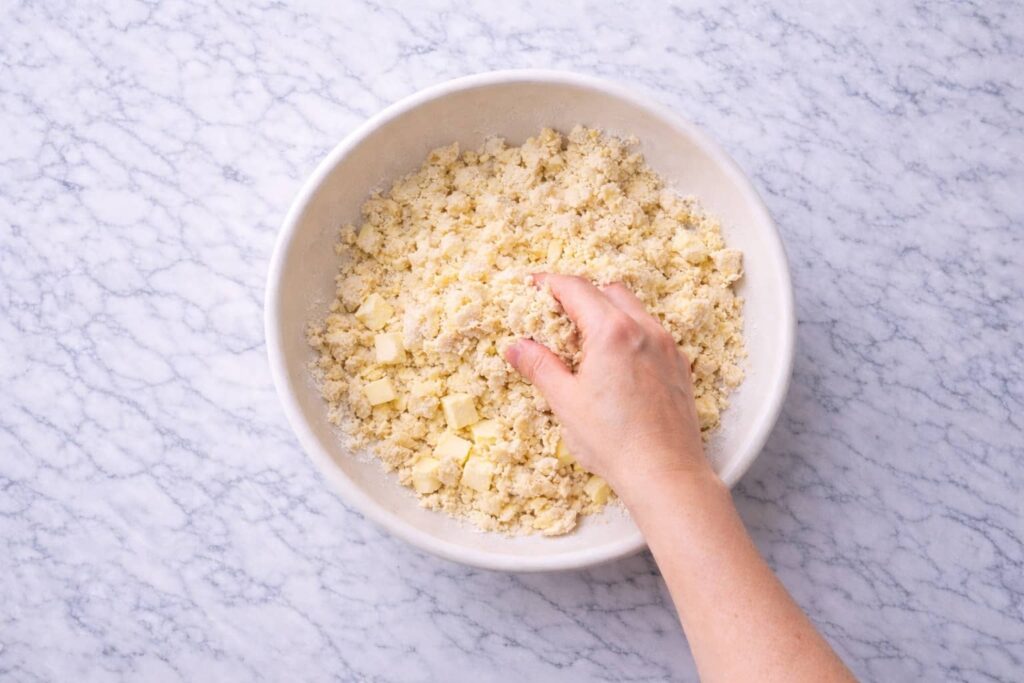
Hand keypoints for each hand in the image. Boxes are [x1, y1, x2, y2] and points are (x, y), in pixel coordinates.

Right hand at [504, 274, 714, 498]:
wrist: (666, 473)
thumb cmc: (614, 442)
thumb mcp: (566, 402)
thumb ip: (540, 366)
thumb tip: (517, 347)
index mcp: (612, 331)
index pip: (576, 288)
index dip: (549, 284)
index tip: (532, 288)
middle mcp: (644, 329)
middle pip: (607, 291)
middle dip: (578, 295)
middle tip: (554, 314)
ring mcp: (666, 346)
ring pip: (633, 309)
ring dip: (605, 312)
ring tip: (583, 339)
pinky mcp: (679, 365)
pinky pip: (651, 332)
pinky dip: (628, 332)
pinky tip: (614, 361)